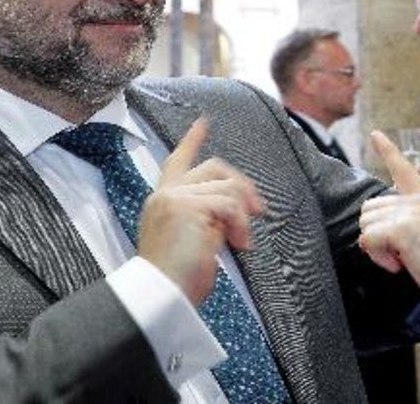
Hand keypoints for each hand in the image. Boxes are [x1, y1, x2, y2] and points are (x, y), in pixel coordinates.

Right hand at [138, 118, 263, 305]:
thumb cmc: (178, 280)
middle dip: (241, 184)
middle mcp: (165, 195)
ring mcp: (175, 198)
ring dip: (242, 217)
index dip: (192, 141)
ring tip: (241, 243)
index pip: (177, 162)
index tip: (203, 122)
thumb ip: (207, 217)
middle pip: (214, 167)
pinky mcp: (188, 206)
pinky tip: (239, 244)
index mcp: (162, 202)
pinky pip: (230, 204)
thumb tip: (238, 210)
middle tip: (257, 211)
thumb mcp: (195, 240)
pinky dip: (241, 224)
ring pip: (227, 188)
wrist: (161, 296)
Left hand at [357, 130, 419, 289]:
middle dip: (376, 233)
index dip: (387, 151)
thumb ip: (411, 217)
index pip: (404, 168)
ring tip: (402, 257)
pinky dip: (378, 257)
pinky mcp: (401, 229)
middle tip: (399, 252)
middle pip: (370, 208)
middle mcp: (418, 199)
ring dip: (377, 247)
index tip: (375, 134)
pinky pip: (368, 240)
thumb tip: (379, 224)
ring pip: (366, 224)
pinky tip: (399, 264)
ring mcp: (410, 212)